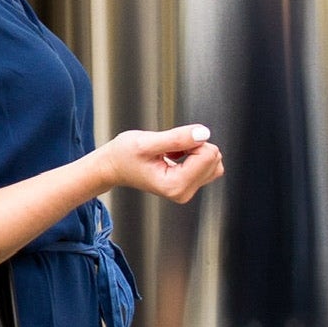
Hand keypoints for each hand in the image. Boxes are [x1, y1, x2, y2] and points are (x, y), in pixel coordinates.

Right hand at [97, 124, 224, 202]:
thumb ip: (177, 138)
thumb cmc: (124, 156)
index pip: (208, 155)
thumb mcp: (147, 142)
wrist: (113, 167)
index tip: (171, 145)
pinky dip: (195, 155)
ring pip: (213, 161)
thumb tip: (203, 134)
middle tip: (169, 148)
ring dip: (195, 150)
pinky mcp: (189, 185)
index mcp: (174, 185)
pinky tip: (175, 156)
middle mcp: (183, 193)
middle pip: (213, 158)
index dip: (191, 141)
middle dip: (194, 146)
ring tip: (171, 152)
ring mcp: (187, 191)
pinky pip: (208, 165)